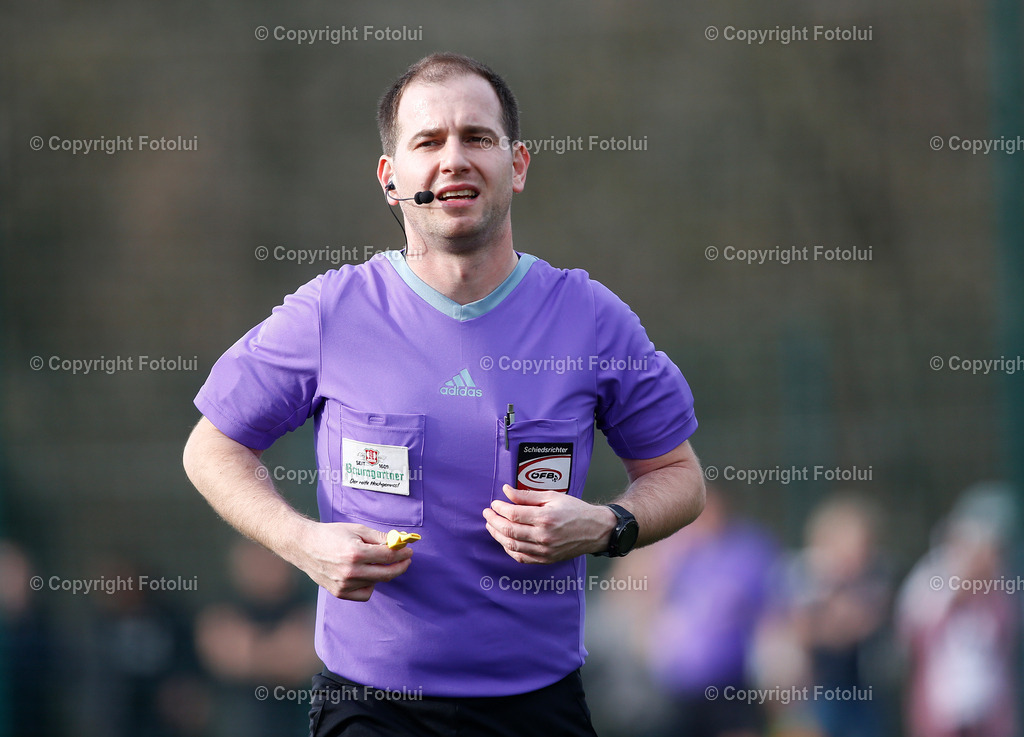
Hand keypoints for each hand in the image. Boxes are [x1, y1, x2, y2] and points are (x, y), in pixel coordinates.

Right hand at [295, 522, 413, 600]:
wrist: (304, 546)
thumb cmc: (331, 534)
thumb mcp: (356, 530)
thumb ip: (379, 537)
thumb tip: (399, 541)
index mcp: (355, 553)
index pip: (388, 556)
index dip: (402, 553)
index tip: (409, 550)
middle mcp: (350, 571)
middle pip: (387, 573)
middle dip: (401, 566)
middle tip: (406, 559)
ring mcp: (344, 584)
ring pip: (376, 582)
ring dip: (383, 572)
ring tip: (376, 562)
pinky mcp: (339, 593)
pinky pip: (365, 594)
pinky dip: (370, 585)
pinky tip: (366, 575)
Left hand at [483, 485, 615, 563]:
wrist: (595, 530)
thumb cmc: (575, 510)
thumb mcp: (552, 496)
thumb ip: (527, 495)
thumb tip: (506, 491)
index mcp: (545, 517)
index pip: (513, 514)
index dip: (499, 508)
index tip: (494, 503)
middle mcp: (544, 536)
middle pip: (509, 530)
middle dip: (493, 521)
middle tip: (487, 514)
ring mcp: (544, 550)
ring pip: (512, 545)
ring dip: (497, 535)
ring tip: (491, 526)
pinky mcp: (546, 559)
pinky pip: (521, 557)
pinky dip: (509, 549)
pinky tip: (504, 540)